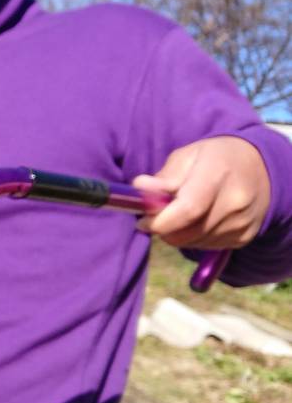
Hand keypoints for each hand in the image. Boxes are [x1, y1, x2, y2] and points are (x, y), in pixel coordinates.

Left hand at [133, 136, 270, 248]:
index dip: (160, 221)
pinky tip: (197, 220)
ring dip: (178, 234)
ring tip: (180, 214)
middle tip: (155, 218)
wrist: (261, 169)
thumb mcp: (187, 156)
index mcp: (218, 173)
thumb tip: (140, 187)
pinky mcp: (244, 237)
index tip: (143, 222)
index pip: (188, 209)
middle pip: (187, 232)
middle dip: (164, 229)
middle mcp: (235, 201)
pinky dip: (193, 238)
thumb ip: (163, 176)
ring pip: (193, 243)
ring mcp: (243, 221)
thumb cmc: (215, 158)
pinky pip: (206, 246)